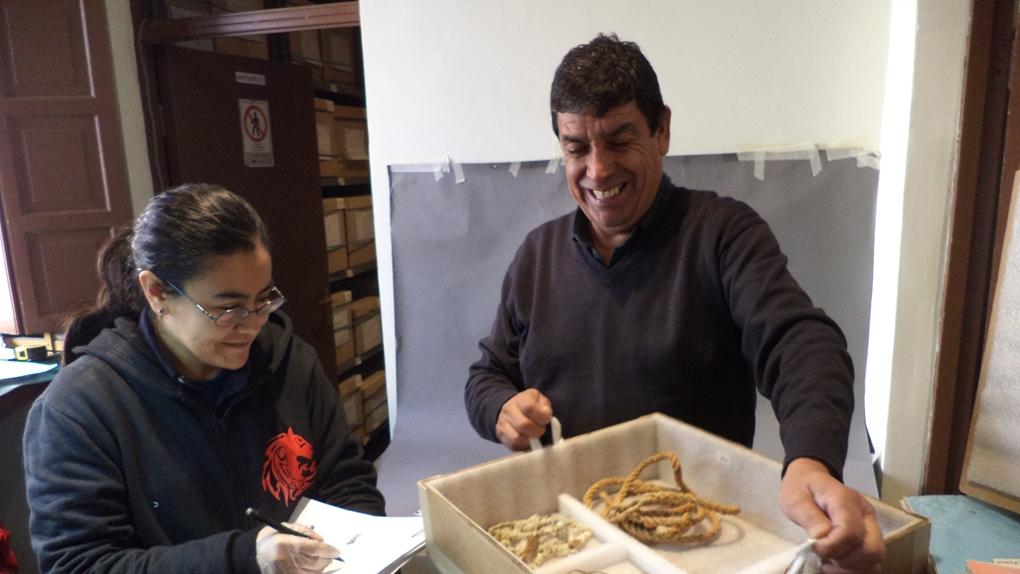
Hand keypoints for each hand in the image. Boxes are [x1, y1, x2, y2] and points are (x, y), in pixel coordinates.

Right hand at [255, 523, 339, 573]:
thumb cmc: (273, 537)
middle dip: (327, 558)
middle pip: (315, 563)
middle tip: (331, 554)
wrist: (255, 553)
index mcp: (285, 543)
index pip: (314, 549)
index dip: (328, 550)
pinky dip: (314, 573)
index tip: (336, 550)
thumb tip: (322, 541)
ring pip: (313, 573)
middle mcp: (284, 560)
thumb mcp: (288, 527)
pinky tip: (314, 568)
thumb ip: (306, 532)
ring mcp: (284, 572)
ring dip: (321, 567)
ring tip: (322, 559)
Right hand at [495, 389, 552, 450]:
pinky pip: (513, 444)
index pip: (529, 407)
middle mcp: (509, 409)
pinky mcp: (501, 434)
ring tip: (534, 436)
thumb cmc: (531, 406)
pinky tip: (527, 440)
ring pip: (517, 437)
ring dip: (530, 440)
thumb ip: (546, 408)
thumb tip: (546, 416)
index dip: (541, 417)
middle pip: (524, 424)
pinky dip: (523, 445)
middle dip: (537, 431)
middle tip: (541, 430)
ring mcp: (503, 422)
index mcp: (521, 398)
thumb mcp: (541, 401)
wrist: (514, 409)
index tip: (546, 420)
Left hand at [780, 458, 884, 572]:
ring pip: (876, 559)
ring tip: (828, 562)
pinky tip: (836, 564)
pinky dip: (856, 569)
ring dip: (851, 568)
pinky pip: (872, 562)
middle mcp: (865, 514)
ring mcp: (871, 526)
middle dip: (846, 561)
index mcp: (846, 500)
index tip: (814, 546)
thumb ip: (810, 518)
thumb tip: (822, 539)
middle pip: (871, 549)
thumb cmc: (801, 489)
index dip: (832, 546)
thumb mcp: (796, 500)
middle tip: (823, 557)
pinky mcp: (870, 537)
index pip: (850, 531)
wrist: (810, 479)